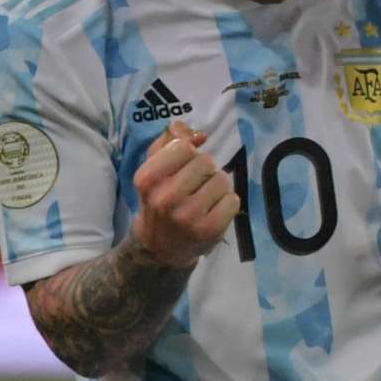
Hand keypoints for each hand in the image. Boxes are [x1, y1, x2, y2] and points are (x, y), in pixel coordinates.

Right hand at [131, 120, 240, 266]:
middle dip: (204, 170)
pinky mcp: (209, 230)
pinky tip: (214, 211)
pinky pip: (233, 200)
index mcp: (147, 179)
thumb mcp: (154, 168)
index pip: (183, 146)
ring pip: (222, 179)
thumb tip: (200, 135)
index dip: (189, 152)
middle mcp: (165, 198)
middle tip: (195, 185)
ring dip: (217, 186)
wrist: (159, 246)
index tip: (184, 165)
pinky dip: (227, 203)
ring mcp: (188, 216)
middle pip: (205, 161)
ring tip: (205, 198)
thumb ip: (171, 140)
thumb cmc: (159, 198)